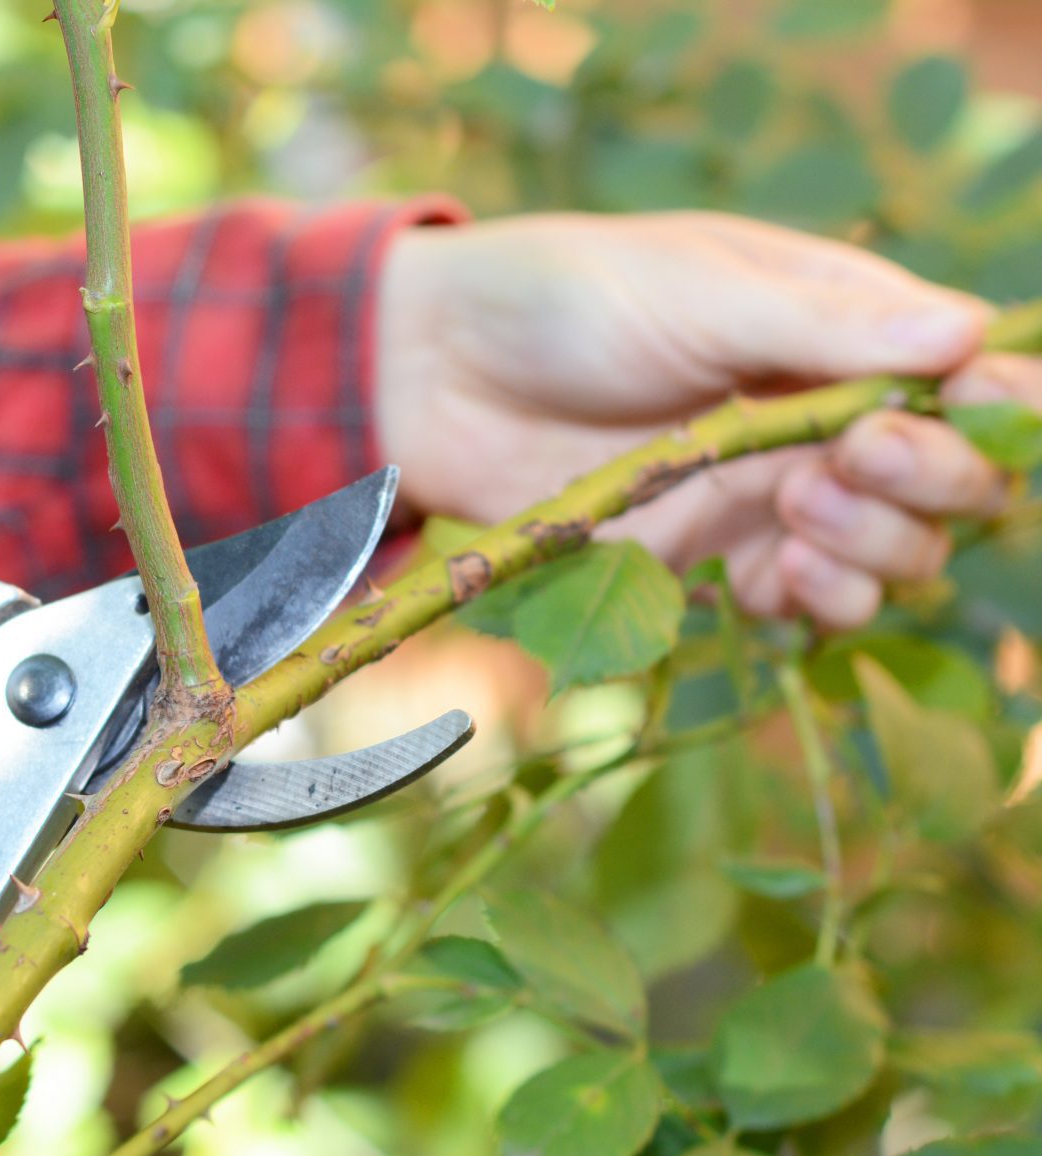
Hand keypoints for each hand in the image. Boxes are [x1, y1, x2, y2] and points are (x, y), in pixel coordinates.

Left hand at [377, 212, 1041, 629]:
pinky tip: (780, 578)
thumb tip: (970, 331)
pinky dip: (818, 601)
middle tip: (856, 456)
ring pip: (892, 550)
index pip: (972, 373)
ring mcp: (768, 490)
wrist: (434, 374)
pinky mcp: (708, 556)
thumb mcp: (698, 290)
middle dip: (933, 479)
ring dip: (878, 546)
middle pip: (949, 478)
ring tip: (795, 508)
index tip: (968, 409)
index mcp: (838, 324)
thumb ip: (823, 326)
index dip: (991, 405)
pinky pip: (804, 600)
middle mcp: (822, 412)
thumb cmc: (563, 298)